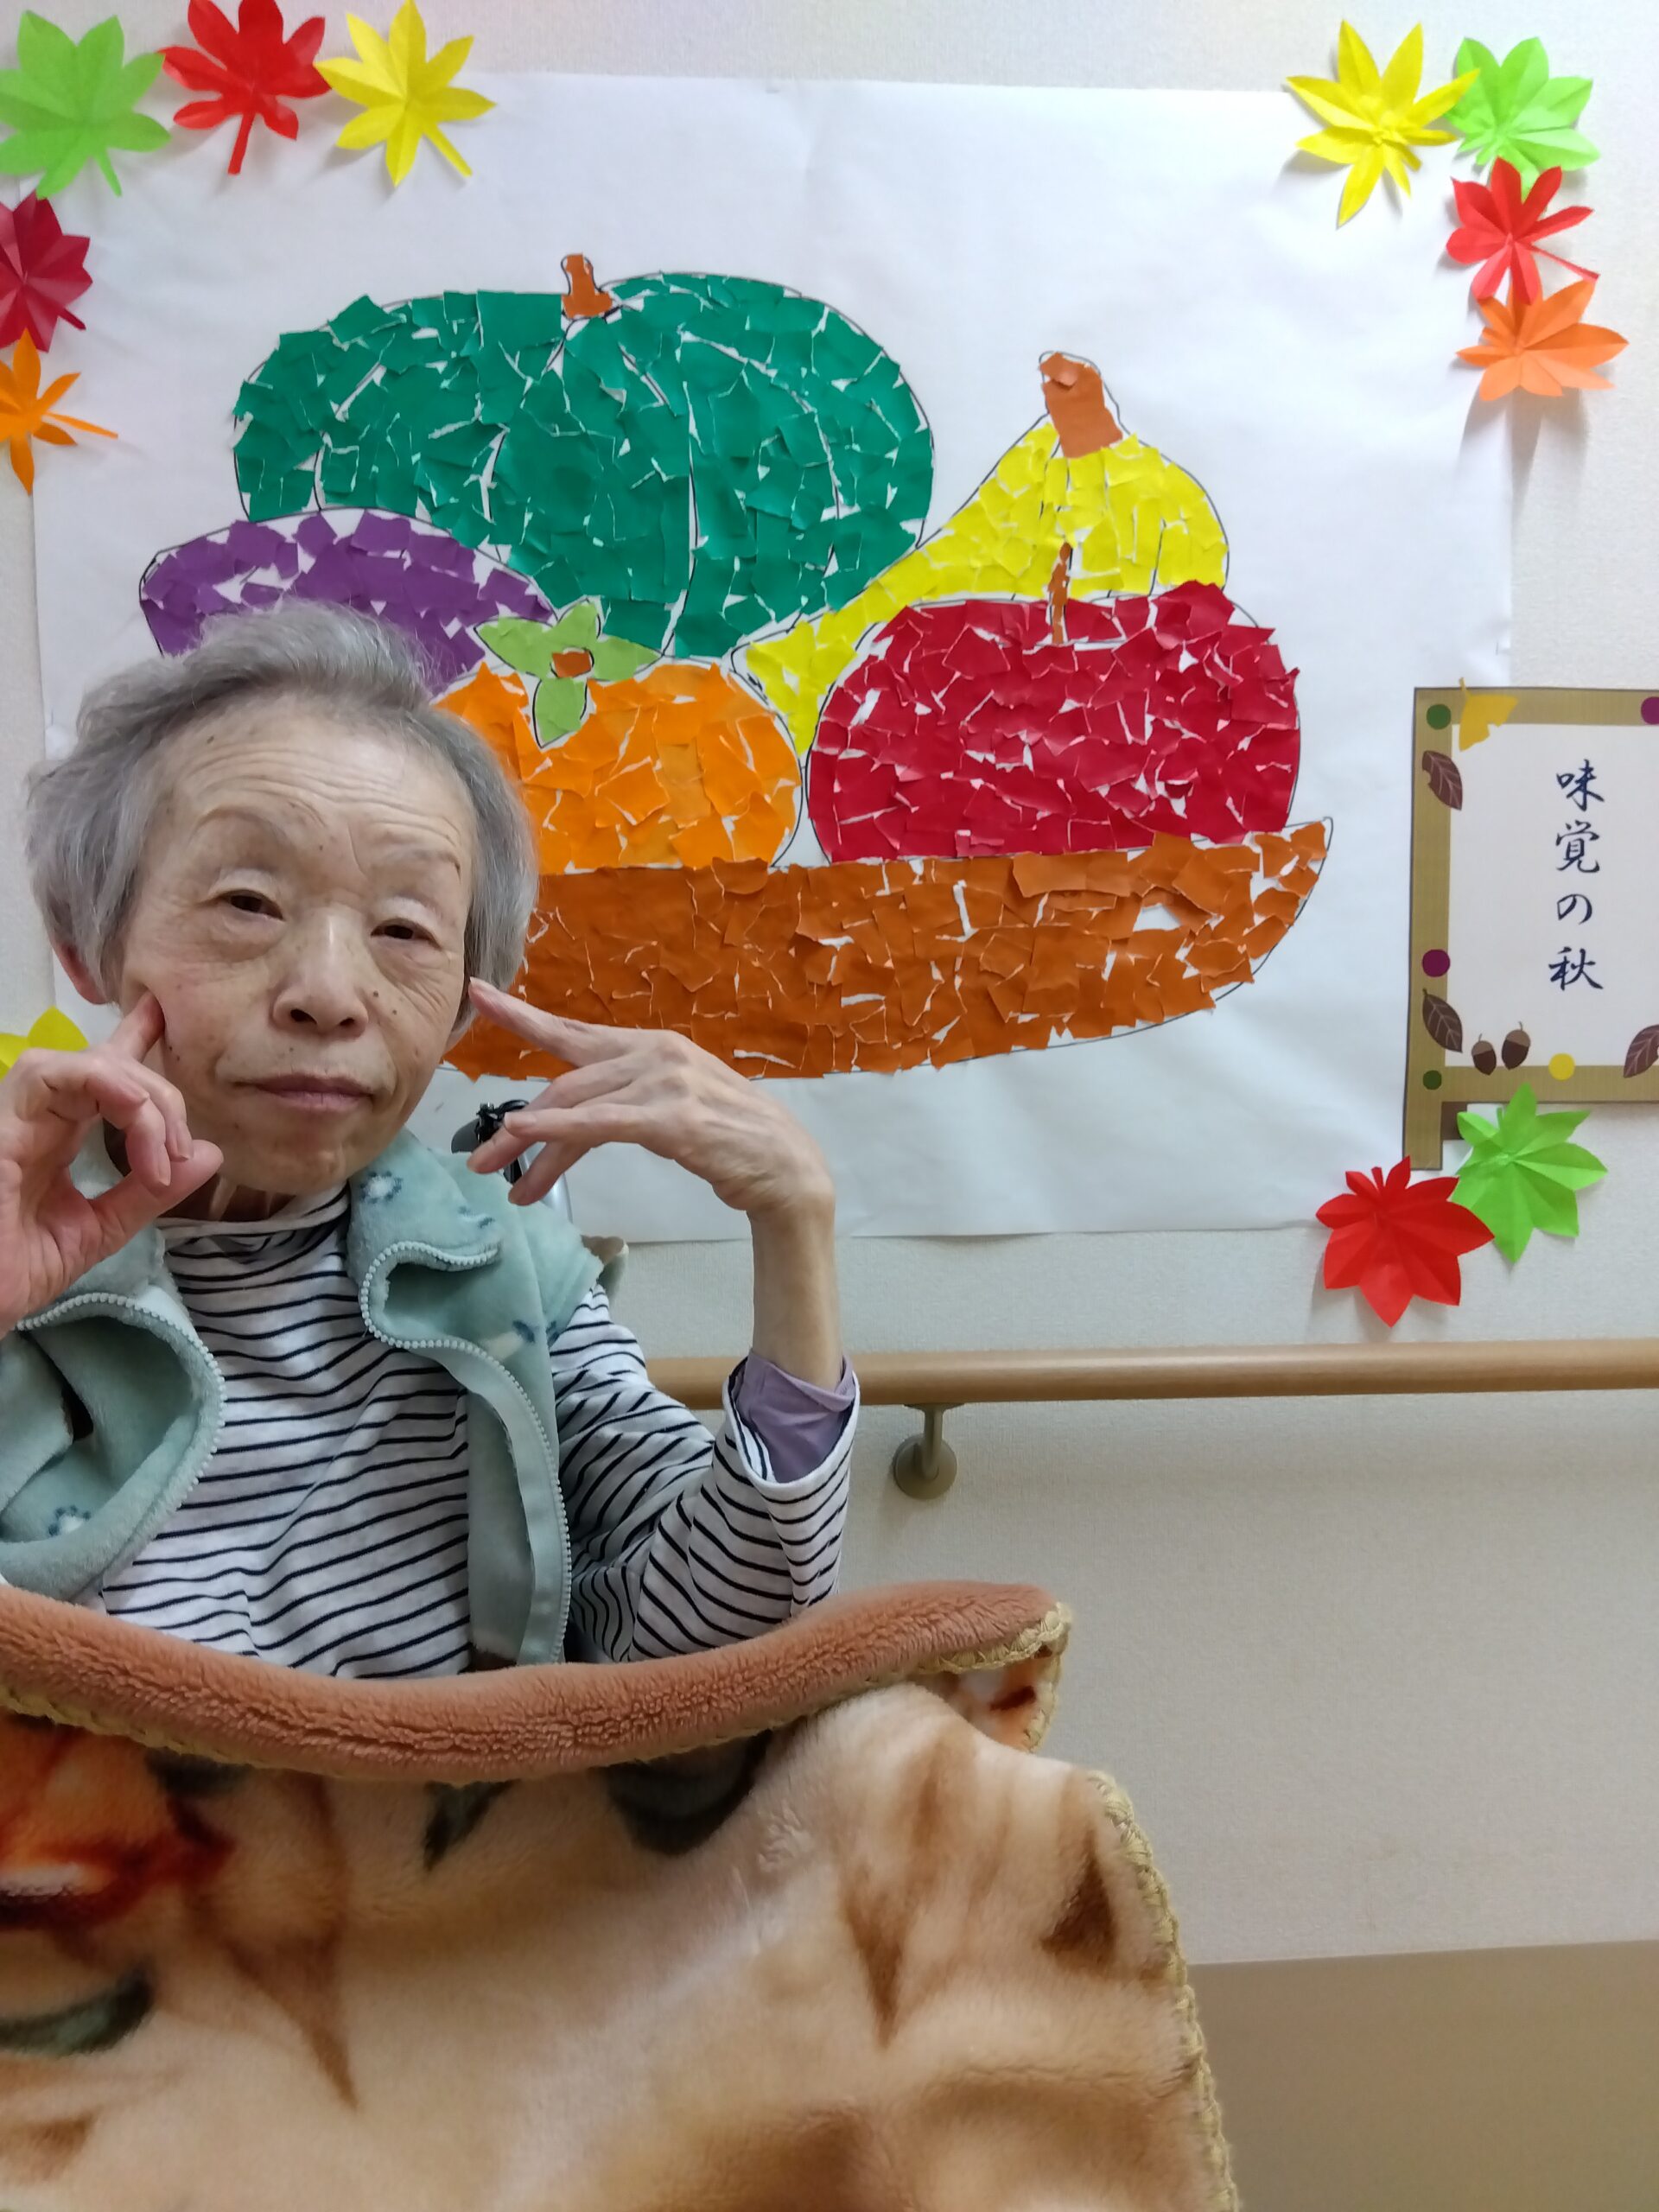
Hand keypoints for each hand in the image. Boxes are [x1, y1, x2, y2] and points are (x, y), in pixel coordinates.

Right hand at [0, 994, 221, 1331]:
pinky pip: (48, 1075)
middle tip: (183, 1147)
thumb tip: (209, 1153)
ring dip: (138, 1092)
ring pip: (82, 1062)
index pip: (100, 1074)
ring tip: (164, 1144)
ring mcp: (16, 1117)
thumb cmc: (18, 1270)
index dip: (133, 1038)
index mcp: (56, 1135)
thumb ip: (148, 1193)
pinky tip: (139, 1123)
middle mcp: (37, 1118)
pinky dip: (107, 1089)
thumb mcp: (100, 1229)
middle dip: (160, 1092)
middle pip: (105, 1063)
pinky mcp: (1, 1126)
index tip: (163, 1017)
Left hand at [465, 980, 834, 1220]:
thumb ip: (626, 1099)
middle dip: (516, 1124)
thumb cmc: (730, 1140)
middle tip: (479, 1160)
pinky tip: (524, 1135)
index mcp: (651, 1047)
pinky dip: (557, 1129)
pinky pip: (601, 1124)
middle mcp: (654, 1054)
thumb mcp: (670, 1108)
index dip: (522, 1015)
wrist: (787, 1165)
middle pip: (565, 1084)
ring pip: (576, 1107)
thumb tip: (579, 1113)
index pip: (574, 1031)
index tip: (478, 995)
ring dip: (529, 1143)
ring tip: (496, 1174)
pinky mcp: (672, 1119)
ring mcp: (665, 1083)